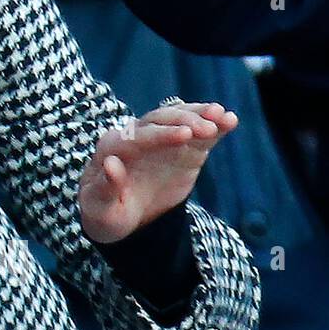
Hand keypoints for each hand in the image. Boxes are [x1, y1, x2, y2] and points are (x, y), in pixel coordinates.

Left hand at [79, 100, 238, 243]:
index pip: (138, 136)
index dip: (161, 134)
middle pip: (160, 120)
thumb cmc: (105, 211)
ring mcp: (160, 140)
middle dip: (184, 121)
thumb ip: (104, 187)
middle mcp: (136, 136)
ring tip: (222, 116)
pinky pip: (198, 135)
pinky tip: (230, 120)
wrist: (120, 215)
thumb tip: (111, 164)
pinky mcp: (182, 148)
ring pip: (179, 119)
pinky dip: (213, 126)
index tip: (185, 135)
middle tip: (207, 128)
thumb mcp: (100, 207)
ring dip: (200, 114)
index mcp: (112, 147)